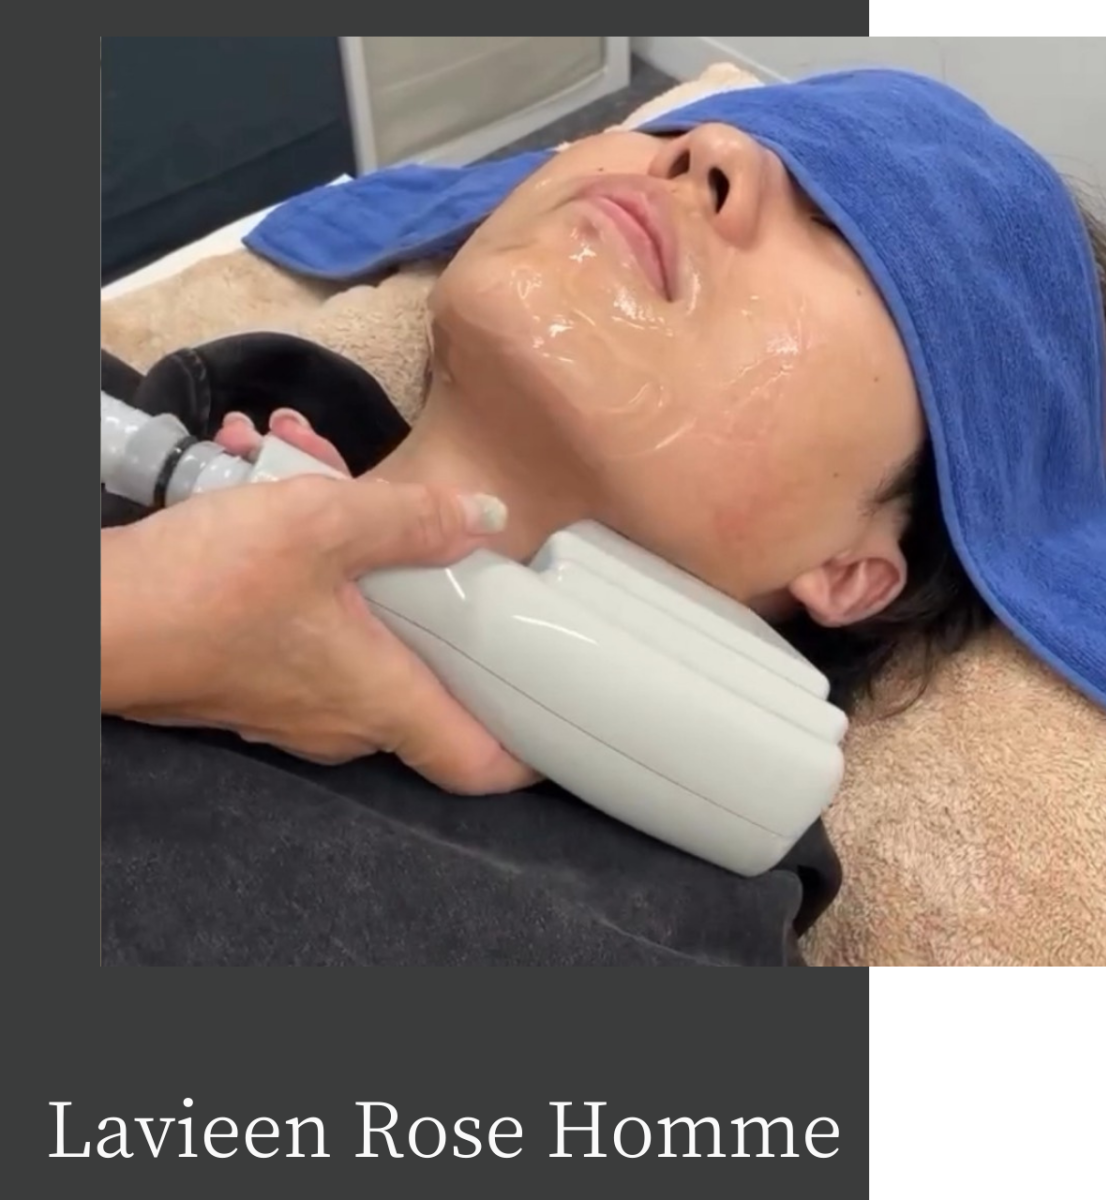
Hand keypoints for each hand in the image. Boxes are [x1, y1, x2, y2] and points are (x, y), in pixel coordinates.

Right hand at [101, 409, 535, 793]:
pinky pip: (307, 621)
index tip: (558, 720)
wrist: (90, 619)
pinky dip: (304, 564)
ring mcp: (297, 702)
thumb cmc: (205, 587)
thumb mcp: (325, 526)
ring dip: (351, 551)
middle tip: (422, 527)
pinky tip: (266, 486)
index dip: (526, 752)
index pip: (478, 762)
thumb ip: (413, 520)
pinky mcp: (256, 676)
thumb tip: (487, 517)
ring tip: (311, 467)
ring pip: (358, 627)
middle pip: (425, 671)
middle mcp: (345, 716)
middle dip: (427, 587)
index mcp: (382, 697)